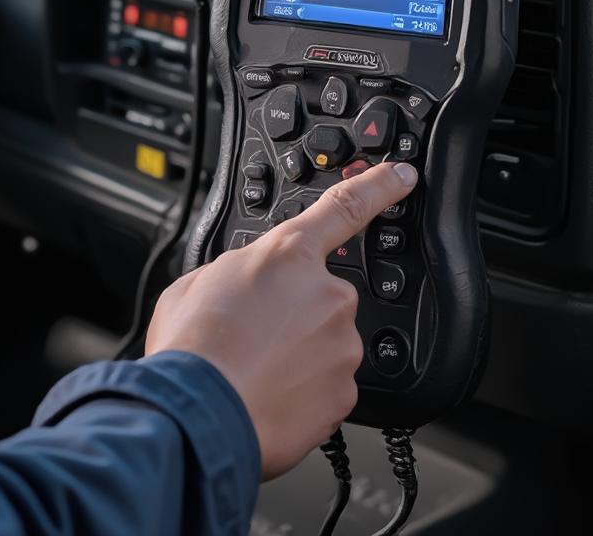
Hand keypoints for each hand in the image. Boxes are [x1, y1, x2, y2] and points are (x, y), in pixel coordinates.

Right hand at [146, 161, 416, 478]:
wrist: (198, 416)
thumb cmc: (192, 349)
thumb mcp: (194, 284)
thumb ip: (230, 271)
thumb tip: (237, 282)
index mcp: (287, 256)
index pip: (345, 208)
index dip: (378, 187)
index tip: (400, 177)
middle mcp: (325, 295)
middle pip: (321, 294)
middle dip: (293, 310)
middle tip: (252, 332)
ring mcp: (340, 346)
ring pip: (325, 341)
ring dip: (296, 351)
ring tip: (254, 367)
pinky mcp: (345, 394)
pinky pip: (327, 383)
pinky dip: (302, 388)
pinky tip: (268, 392)